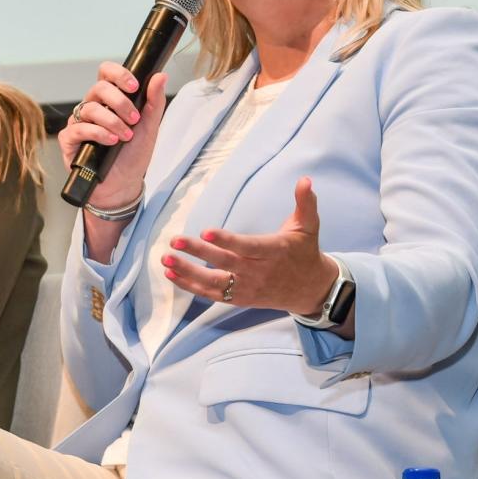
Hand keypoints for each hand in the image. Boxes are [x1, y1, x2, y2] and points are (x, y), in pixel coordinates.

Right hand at [58, 62, 166, 208]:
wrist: (123, 184)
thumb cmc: (133, 155)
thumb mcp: (150, 128)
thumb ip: (154, 102)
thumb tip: (160, 76)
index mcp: (110, 99)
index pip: (106, 73)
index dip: (118, 74)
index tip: (134, 86)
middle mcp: (93, 107)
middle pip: (98, 88)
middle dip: (119, 102)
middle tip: (134, 118)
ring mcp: (79, 122)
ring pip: (89, 108)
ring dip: (112, 121)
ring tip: (125, 136)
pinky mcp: (69, 139)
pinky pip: (79, 128)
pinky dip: (97, 133)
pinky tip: (110, 141)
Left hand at [161, 177, 337, 314]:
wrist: (311, 290)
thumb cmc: (305, 252)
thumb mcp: (309, 227)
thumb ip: (305, 203)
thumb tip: (305, 180)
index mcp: (273, 251)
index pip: (247, 246)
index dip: (226, 240)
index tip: (205, 230)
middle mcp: (258, 271)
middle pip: (225, 262)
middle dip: (198, 252)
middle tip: (175, 241)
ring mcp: (247, 287)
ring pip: (214, 282)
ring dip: (188, 272)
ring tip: (166, 260)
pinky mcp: (239, 298)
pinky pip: (212, 294)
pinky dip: (190, 286)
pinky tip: (171, 274)